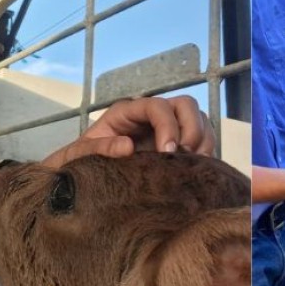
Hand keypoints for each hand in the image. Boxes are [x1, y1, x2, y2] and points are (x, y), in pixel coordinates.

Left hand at [40, 96, 213, 167]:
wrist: (80, 181)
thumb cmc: (79, 163)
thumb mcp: (81, 155)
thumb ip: (100, 148)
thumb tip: (127, 146)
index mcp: (127, 112)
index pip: (157, 106)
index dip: (168, 125)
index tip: (167, 152)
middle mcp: (150, 116)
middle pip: (185, 105)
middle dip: (192, 129)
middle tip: (184, 157)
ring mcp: (165, 129)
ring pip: (199, 119)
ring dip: (202, 140)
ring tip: (193, 165)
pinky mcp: (175, 146)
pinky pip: (201, 139)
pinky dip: (206, 151)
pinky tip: (196, 170)